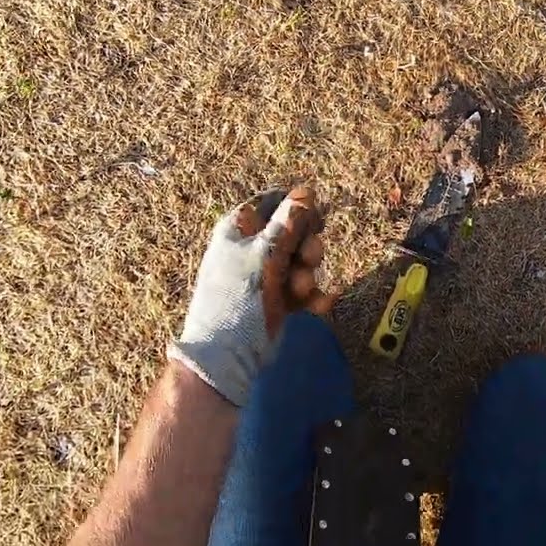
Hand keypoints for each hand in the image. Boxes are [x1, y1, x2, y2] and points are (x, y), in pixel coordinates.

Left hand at [168, 186, 334, 405]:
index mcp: (240, 228)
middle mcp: (252, 248)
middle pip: (293, 231)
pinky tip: (317, 305)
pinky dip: (311, 296)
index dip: (297, 208)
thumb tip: (307, 190)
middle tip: (309, 260)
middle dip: (307, 246)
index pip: (273, 203)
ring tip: (301, 292)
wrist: (228, 355)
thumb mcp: (265, 254)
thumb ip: (289, 222)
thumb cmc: (240, 296)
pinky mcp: (276, 300)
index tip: (316, 219)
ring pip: (301, 261)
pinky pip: (302, 288)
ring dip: (308, 274)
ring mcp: (264, 275)